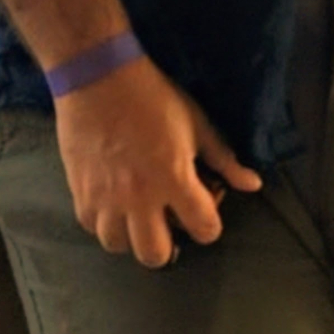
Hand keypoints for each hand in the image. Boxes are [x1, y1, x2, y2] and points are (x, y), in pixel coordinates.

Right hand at [58, 56, 261, 266]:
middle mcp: (139, 197)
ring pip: (119, 246)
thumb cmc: (154, 97)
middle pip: (155, 255)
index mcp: (174, 179)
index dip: (209, 225)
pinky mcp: (80, 191)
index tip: (204, 213)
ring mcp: (106, 197)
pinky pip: (91, 227)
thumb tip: (252, 184)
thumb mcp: (197, 124)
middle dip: (168, 245)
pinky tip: (113, 205)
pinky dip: (104, 222)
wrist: (100, 78)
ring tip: (137, 216)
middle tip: (167, 223)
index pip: (204, 228)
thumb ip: (224, 160)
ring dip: (132, 236)